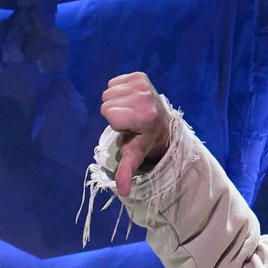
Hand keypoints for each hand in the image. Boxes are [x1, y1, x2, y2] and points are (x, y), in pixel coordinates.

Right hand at [101, 71, 175, 196]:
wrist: (161, 123)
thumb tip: (123, 192)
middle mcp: (145, 97)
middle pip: (106, 102)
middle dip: (114, 113)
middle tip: (130, 120)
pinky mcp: (140, 75)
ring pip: (109, 92)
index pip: (109, 114)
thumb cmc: (144, 140)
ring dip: (116, 103)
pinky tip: (131, 101)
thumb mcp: (135, 156)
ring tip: (131, 111)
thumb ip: (126, 171)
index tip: (129, 128)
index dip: (115, 123)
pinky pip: (114, 82)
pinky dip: (119, 91)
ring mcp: (143, 84)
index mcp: (143, 116)